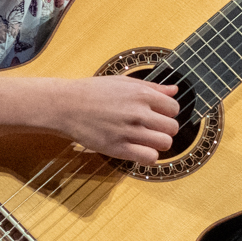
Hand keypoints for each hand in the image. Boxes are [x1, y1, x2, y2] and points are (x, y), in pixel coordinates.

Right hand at [55, 77, 180, 162]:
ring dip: (159, 143)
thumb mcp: (124, 82)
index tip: (158, 114)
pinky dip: (149, 157)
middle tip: (153, 128)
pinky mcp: (118, 148)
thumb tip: (174, 90)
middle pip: (172, 127)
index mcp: (141, 94)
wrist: (66, 106)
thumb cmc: (94, 92)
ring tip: (147, 140)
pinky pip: (149, 158)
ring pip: (165, 143)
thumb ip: (152, 87)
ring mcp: (128, 131)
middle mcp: (138, 112)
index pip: (174, 108)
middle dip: (166, 129)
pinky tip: (139, 150)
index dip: (168, 112)